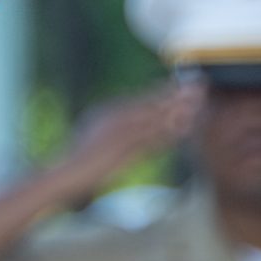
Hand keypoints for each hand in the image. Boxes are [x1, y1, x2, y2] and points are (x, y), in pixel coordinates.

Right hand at [54, 83, 200, 197]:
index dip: (163, 92)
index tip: (184, 84)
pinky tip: (184, 125)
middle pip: (150, 103)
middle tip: (199, 83)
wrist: (61, 177)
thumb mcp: (99, 148)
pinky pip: (148, 136)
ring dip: (176, 106)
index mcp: (107, 114)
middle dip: (175, 93)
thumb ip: (119, 142)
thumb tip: (139, 143)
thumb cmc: (77, 168)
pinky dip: (166, 129)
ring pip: (152, 116)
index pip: (141, 101)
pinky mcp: (119, 146)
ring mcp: (116, 131)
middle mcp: (113, 117)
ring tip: (198, 98)